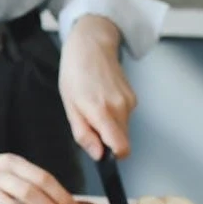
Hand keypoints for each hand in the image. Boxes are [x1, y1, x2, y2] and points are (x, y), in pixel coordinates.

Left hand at [59, 15, 135, 159]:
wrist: (91, 47)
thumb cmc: (75, 74)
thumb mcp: (69, 106)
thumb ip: (83, 133)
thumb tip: (97, 154)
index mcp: (101, 111)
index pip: (121, 147)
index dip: (113, 156)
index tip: (101, 153)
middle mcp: (120, 107)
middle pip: (121, 140)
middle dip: (106, 139)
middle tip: (88, 122)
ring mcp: (130, 102)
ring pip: (122, 129)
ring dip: (108, 126)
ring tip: (92, 107)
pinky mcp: (133, 98)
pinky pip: (124, 117)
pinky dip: (113, 115)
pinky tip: (101, 99)